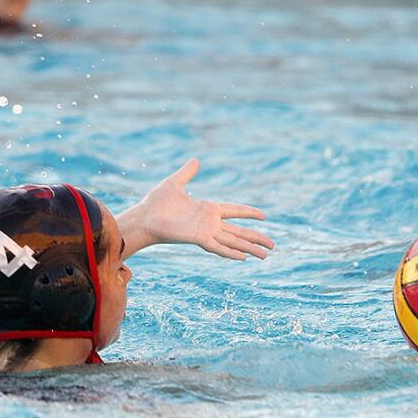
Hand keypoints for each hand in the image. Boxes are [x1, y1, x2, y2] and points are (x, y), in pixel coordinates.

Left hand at [123, 158, 273, 260]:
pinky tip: (244, 258)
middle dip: (256, 238)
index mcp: (207, 209)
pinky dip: (231, 253)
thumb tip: (195, 159)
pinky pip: (219, 247)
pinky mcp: (199, 239)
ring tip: (266, 255)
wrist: (143, 217)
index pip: (234, 211)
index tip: (264, 216)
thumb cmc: (156, 203)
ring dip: (250, 249)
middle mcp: (210, 223)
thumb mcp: (174, 183)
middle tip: (273, 245)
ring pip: (233, 242)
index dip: (249, 213)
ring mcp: (206, 232)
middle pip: (239, 231)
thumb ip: (187, 173)